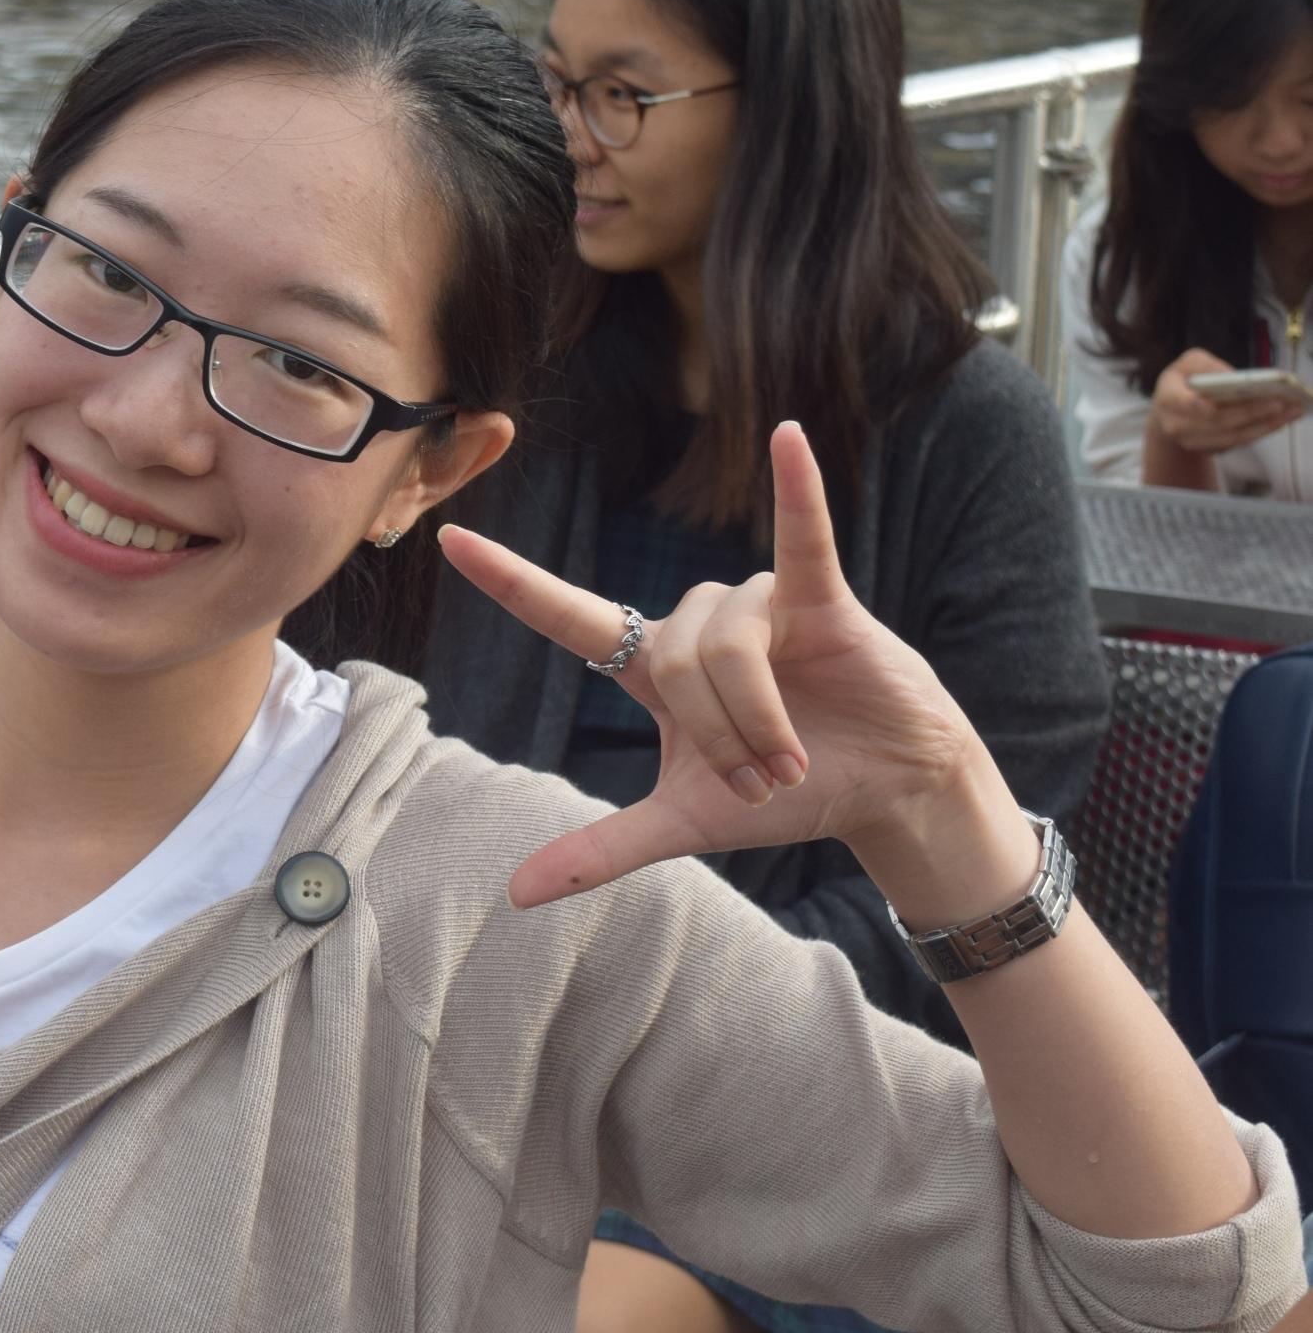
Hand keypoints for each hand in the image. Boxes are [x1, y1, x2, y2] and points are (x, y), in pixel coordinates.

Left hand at [441, 422, 995, 910]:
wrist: (883, 793)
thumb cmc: (783, 794)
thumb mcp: (684, 824)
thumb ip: (600, 850)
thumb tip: (513, 895)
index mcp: (653, 665)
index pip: (566, 617)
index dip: (510, 582)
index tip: (449, 539)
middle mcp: (695, 623)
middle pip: (671, 666)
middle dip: (718, 738)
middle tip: (760, 780)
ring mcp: (757, 604)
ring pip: (726, 649)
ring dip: (759, 721)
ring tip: (794, 761)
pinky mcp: (819, 596)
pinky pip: (801, 536)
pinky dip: (798, 489)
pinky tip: (787, 438)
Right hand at [1150, 348, 1307, 454]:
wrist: (1168, 416)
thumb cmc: (1182, 382)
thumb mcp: (1186, 363)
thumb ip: (1206, 364)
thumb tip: (1234, 376)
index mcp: (1168, 399)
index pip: (1184, 404)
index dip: (1197, 407)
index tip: (1214, 406)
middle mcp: (1178, 426)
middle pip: (1219, 421)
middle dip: (1252, 412)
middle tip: (1281, 402)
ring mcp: (1194, 442)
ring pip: (1233, 436)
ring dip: (1265, 425)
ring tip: (1292, 411)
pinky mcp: (1210, 450)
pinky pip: (1240, 442)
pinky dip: (1263, 431)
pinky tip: (1283, 419)